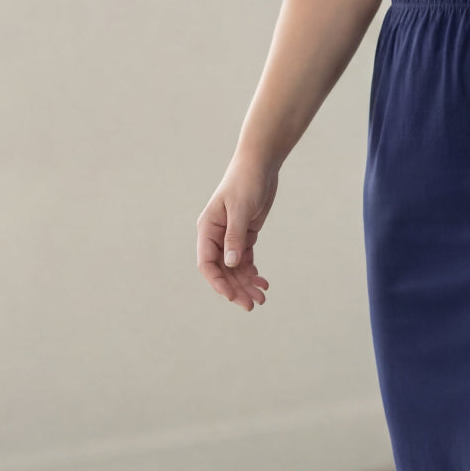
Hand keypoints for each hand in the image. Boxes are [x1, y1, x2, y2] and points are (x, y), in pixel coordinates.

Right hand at [196, 156, 277, 311]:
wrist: (260, 165)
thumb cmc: (246, 182)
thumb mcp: (241, 209)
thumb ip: (235, 237)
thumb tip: (230, 264)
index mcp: (208, 229)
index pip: (207, 264)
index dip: (217, 283)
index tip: (231, 297)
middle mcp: (216, 236)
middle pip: (223, 271)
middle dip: (236, 289)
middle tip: (253, 305)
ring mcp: (230, 236)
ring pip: (235, 268)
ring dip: (246, 284)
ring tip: (262, 297)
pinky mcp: (244, 234)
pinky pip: (245, 259)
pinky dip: (252, 271)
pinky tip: (262, 281)